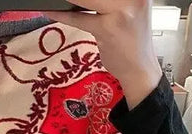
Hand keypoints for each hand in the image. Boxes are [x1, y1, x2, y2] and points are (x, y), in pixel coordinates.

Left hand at [44, 0, 162, 108]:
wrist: (139, 69)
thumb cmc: (131, 41)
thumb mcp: (127, 11)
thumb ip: (109, 1)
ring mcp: (120, 11)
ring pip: (86, 0)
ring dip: (69, 1)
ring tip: (56, 0)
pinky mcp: (107, 28)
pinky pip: (80, 18)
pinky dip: (63, 15)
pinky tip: (52, 11)